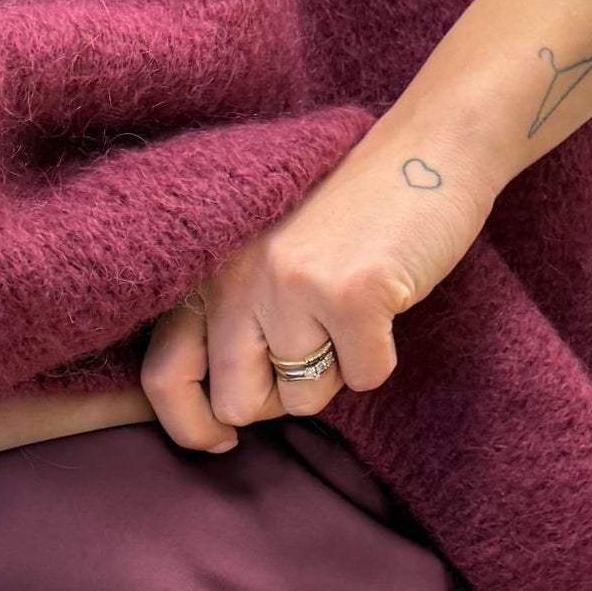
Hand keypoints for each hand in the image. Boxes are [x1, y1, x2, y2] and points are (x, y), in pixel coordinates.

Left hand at [140, 117, 497, 451]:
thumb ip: (229, 317)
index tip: (220, 441)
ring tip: (351, 312)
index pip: (164, 375)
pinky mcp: (351, 295)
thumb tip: (219, 417)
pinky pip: (363, 379)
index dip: (190, 425)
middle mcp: (236, 276)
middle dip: (281, 398)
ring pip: (303, 399)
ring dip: (336, 374)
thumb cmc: (347, 213)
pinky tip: (385, 306)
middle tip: (314, 352)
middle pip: (239, 404)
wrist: (427, 149)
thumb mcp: (263, 257)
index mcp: (207, 268)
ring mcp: (291, 284)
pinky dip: (381, 358)